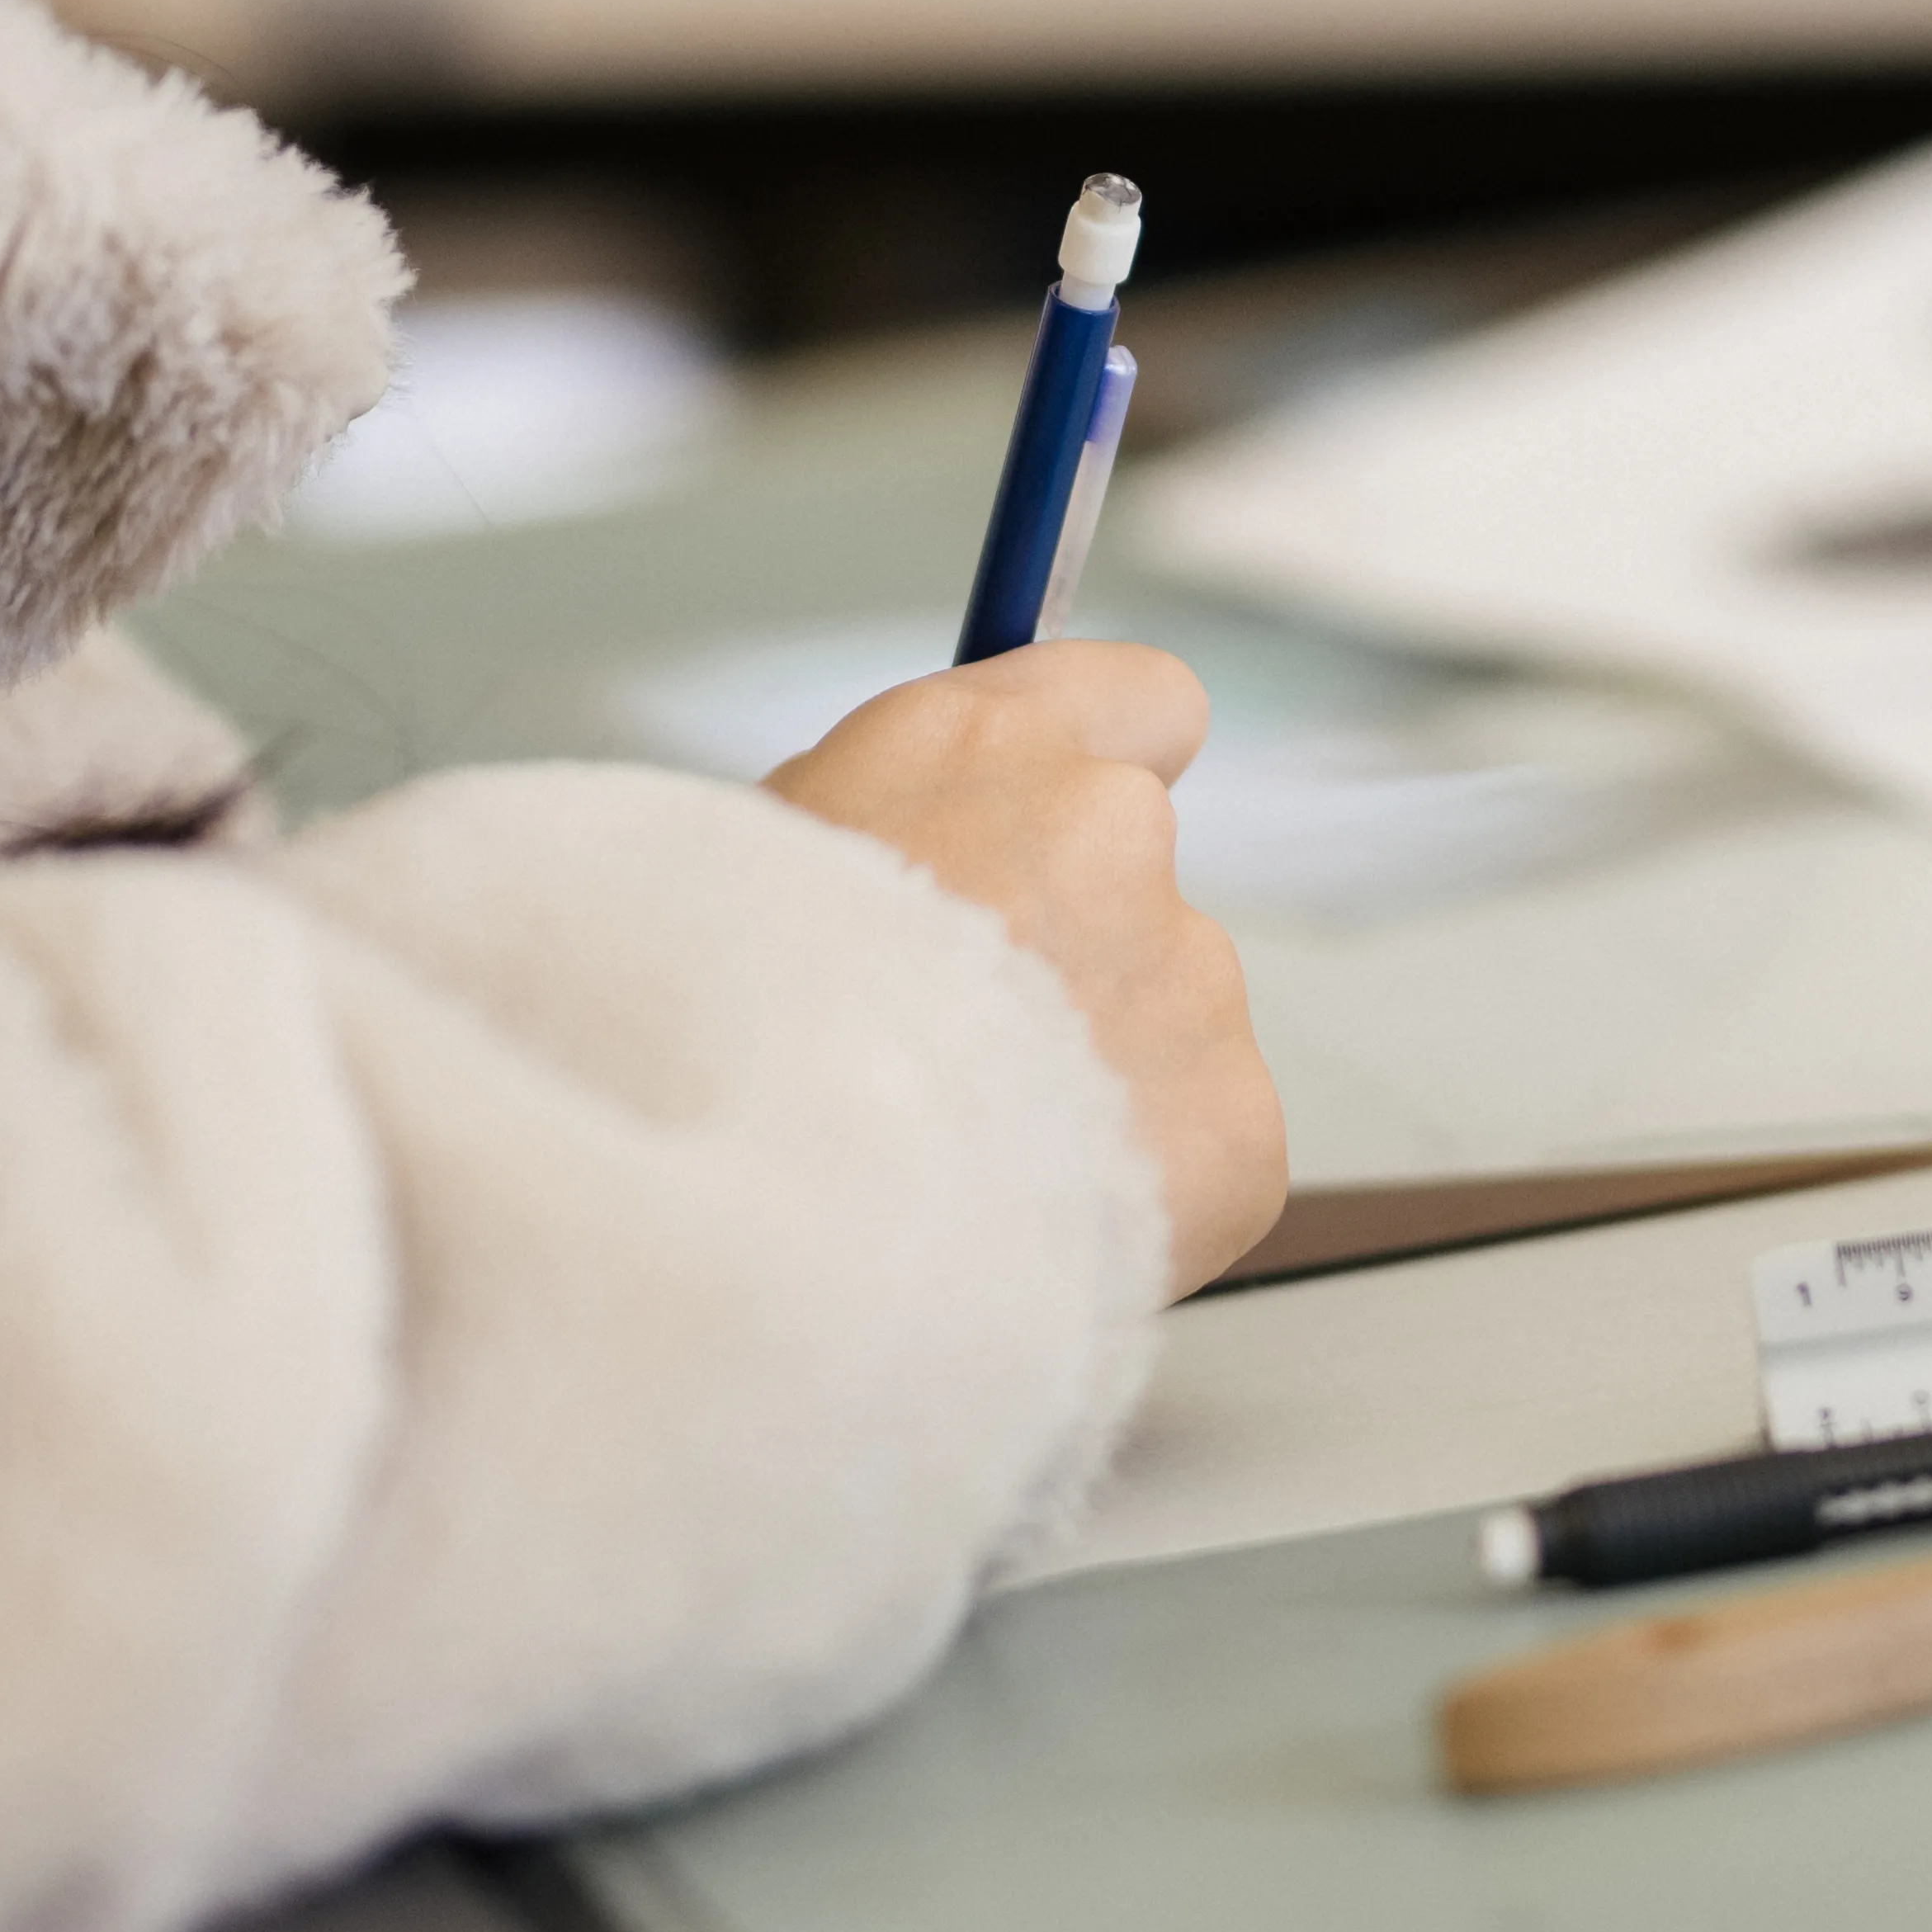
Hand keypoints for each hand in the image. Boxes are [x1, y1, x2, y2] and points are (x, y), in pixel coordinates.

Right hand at [767, 641, 1283, 1296]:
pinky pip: (1203, 1152)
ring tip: (955, 1165)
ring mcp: (1188, 972)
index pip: (1140, 702)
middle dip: (1065, 962)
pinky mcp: (1235, 1120)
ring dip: (1093, 1084)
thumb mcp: (740, 874)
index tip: (1062, 835)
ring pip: (1163, 1026)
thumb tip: (920, 856)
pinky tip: (1023, 1227)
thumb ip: (881, 840)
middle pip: (1131, 887)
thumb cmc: (697, 1048)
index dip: (1103, 774)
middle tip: (951, 1062)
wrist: (762, 1230)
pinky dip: (1138, 1196)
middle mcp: (1106, 828)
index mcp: (977, 747)